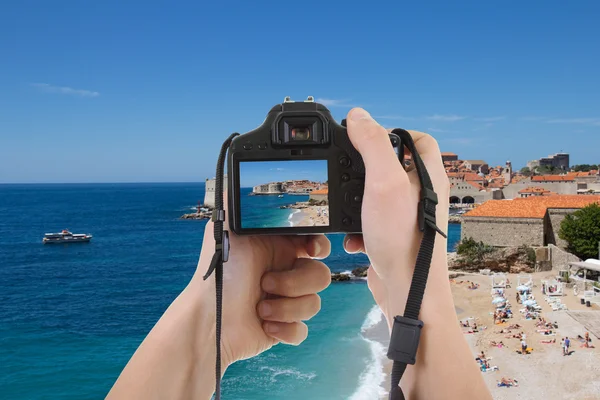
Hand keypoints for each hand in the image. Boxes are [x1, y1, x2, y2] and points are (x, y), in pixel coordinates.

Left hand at [190, 208, 331, 368]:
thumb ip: (237, 202)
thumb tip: (239, 175)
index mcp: (277, 249)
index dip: (318, 245)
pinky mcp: (284, 326)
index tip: (308, 249)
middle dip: (296, 281)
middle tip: (267, 281)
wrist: (209, 320)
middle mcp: (284, 272)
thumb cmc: (217, 275)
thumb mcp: (226, 230)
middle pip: (320, 274)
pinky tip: (265, 323)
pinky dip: (287, 327)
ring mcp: (286, 300)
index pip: (314, 242)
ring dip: (287, 306)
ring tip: (261, 304)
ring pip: (315, 302)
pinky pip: (304, 329)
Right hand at [342, 108, 450, 325]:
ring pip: (378, 195)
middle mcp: (422, 195)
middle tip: (350, 171)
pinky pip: (370, 222)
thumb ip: (372, 145)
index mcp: (429, 176)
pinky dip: (357, 226)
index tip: (372, 136)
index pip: (420, 141)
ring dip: (357, 200)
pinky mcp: (393, 236)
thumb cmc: (404, 239)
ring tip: (349, 207)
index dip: (397, 132)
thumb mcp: (384, 182)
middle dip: (367, 168)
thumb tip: (358, 115)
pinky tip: (353, 236)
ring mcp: (407, 217)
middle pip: (395, 166)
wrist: (407, 291)